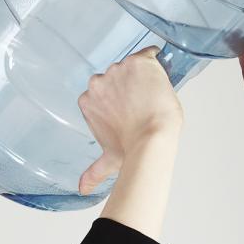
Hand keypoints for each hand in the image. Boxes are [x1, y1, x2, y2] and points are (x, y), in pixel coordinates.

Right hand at [77, 46, 182, 195]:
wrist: (151, 139)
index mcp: (87, 100)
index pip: (104, 90)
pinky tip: (161, 76)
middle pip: (117, 76)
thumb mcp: (108, 161)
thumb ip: (93, 172)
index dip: (119, 98)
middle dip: (128, 86)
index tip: (129, 109)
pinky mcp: (139, 62)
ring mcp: (118, 70)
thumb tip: (82, 190)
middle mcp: (98, 82)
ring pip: (132, 66)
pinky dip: (157, 62)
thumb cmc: (131, 149)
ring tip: (152, 96)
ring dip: (143, 77)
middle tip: (142, 104)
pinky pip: (149, 53)